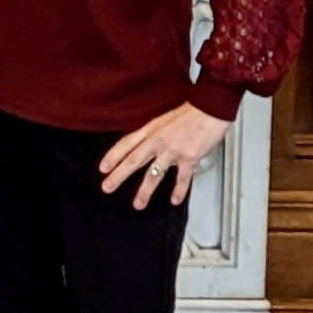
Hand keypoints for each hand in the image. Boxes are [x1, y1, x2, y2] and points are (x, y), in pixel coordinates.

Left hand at [99, 102, 230, 209]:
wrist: (210, 108)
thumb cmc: (191, 113)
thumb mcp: (164, 120)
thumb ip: (154, 134)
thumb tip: (146, 146)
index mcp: (151, 129)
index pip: (126, 143)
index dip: (113, 156)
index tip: (103, 168)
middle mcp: (158, 140)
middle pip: (133, 160)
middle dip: (118, 175)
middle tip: (107, 187)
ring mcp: (173, 150)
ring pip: (154, 174)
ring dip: (145, 191)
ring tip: (138, 204)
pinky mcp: (189, 157)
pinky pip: (181, 178)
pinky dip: (178, 191)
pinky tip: (174, 200)